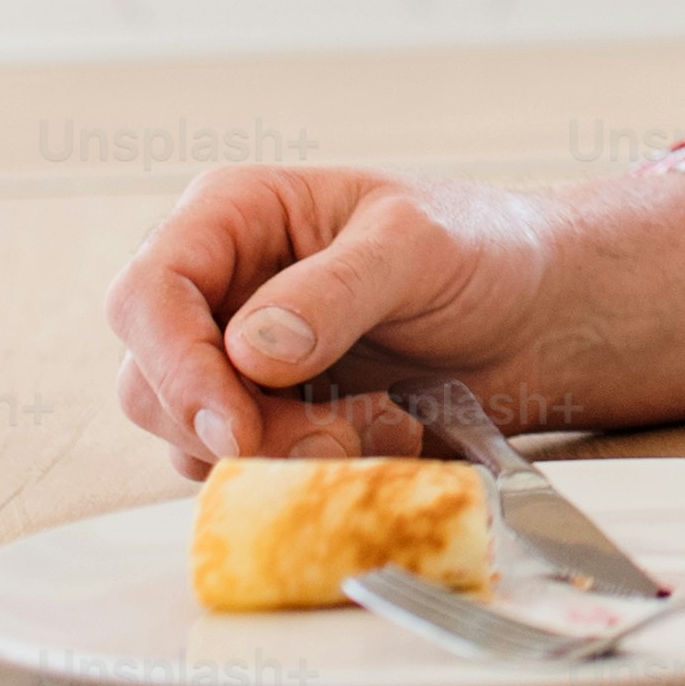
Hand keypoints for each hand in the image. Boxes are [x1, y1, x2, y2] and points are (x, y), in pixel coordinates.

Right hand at [104, 165, 568, 473]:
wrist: (536, 314)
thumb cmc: (480, 249)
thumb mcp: (418, 246)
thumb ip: (337, 290)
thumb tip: (251, 350)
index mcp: (232, 215)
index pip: (148, 295)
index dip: (175, 368)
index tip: (235, 429)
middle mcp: (216, 287)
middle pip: (151, 383)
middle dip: (239, 427)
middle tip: (337, 437)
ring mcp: (233, 359)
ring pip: (192, 438)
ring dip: (282, 454)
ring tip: (388, 423)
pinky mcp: (265, 416)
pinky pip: (243, 469)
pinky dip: (305, 471)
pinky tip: (386, 435)